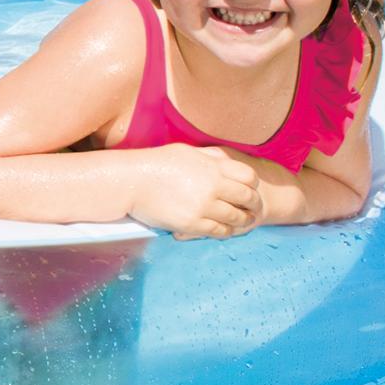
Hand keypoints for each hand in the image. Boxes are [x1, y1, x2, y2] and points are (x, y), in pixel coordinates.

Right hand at [127, 144, 262, 239]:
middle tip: (253, 209)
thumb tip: (225, 161)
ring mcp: (203, 206)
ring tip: (243, 222)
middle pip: (247, 198)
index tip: (250, 190)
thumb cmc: (155, 163)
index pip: (248, 177)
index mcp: (213, 167)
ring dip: (242, 221)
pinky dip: (225, 232)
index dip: (252, 185)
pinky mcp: (192, 223)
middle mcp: (213, 186)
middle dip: (253, 205)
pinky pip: (218, 231)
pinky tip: (224, 230)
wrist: (131, 181)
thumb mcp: (187, 152)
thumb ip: (210, 158)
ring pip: (236, 217)